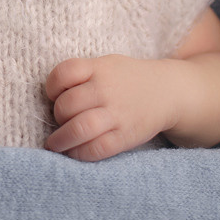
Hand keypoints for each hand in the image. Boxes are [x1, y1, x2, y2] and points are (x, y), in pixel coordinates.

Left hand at [44, 55, 177, 161]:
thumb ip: (82, 76)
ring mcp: (116, 114)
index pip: (64, 73)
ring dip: (61, 140)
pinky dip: (79, 153)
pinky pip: (96, 149)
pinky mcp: (125, 136)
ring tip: (55, 145)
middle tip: (59, 122)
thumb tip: (52, 99)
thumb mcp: (106, 65)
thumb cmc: (126, 79)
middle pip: (68, 104)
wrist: (167, 92)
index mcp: (99, 68)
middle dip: (57, 116)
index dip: (52, 87)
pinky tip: (73, 152)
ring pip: (79, 128)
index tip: (53, 95)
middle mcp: (106, 90)